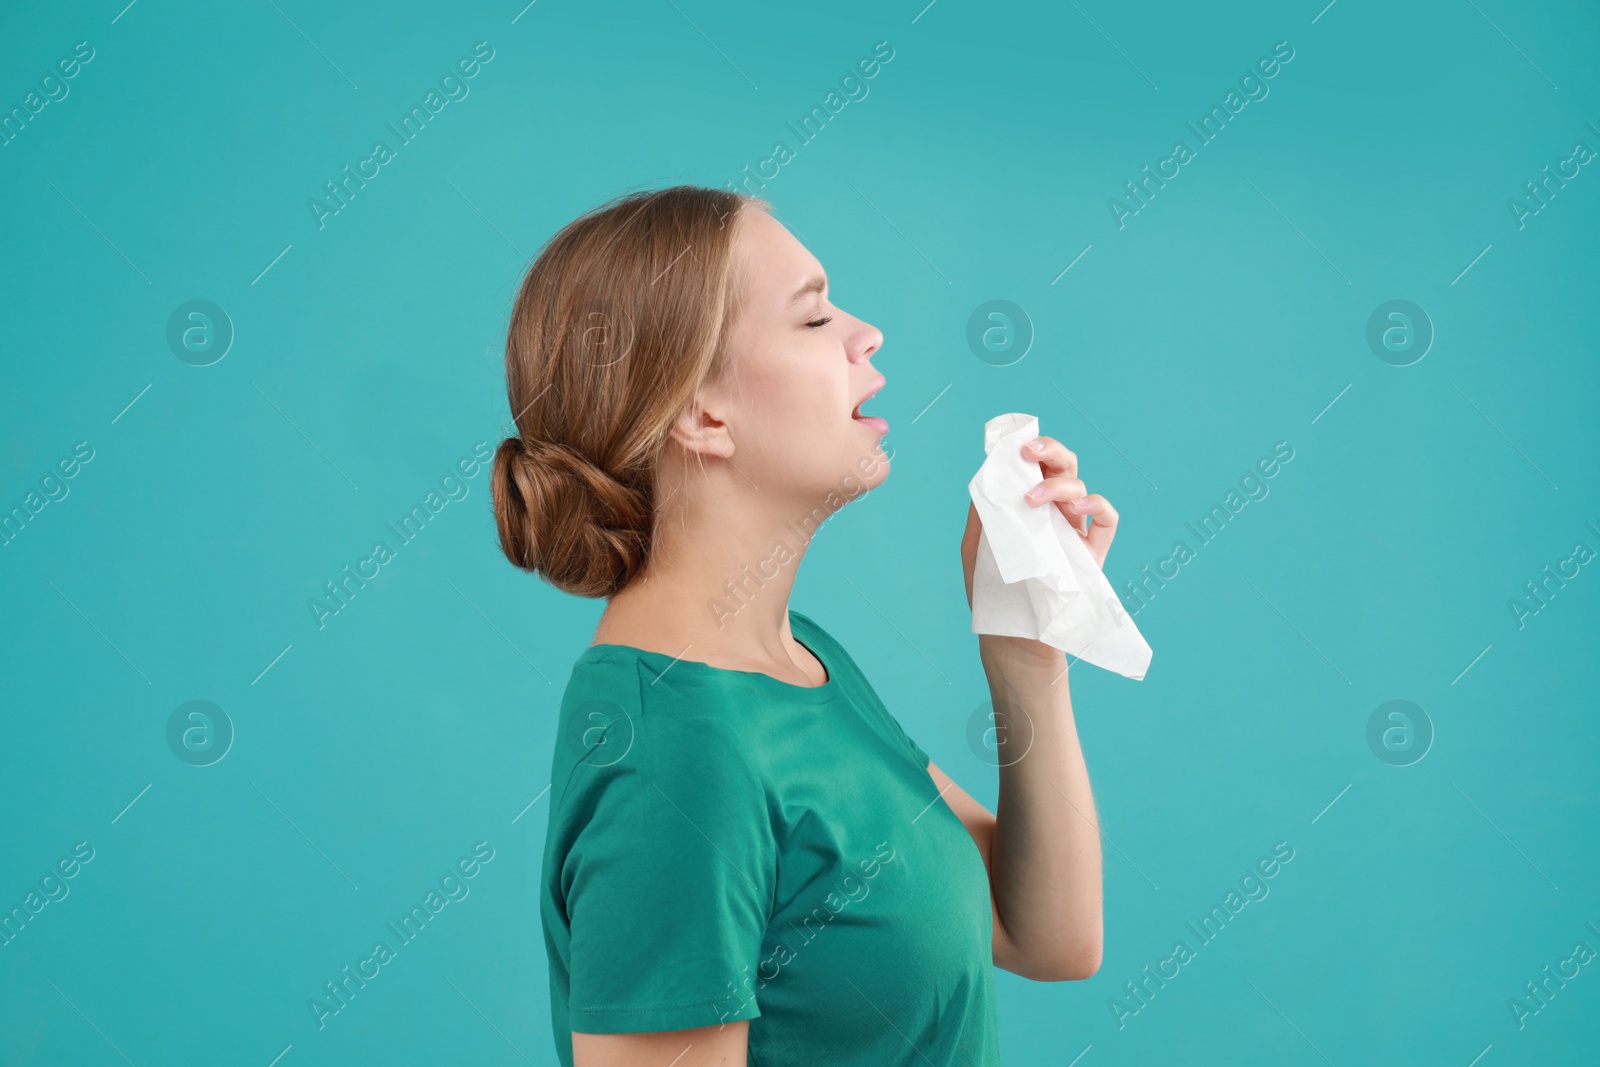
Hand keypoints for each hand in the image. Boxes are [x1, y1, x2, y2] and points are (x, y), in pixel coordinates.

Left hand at [960, 433, 1121, 606]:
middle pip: (1062, 466)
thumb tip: (987, 477)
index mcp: (1026, 507)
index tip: (1012, 444)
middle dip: (1048, 450)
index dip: (1028, 449)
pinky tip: (1078, 508)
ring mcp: (1074, 531)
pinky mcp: (1093, 553)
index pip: (1033, 467)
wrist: (1012, 637)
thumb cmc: (993, 594)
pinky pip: (1107, 519)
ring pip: (1079, 487)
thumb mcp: (976, 549)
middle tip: (1028, 452)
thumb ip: (983, 514)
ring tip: (1031, 499)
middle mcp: (1052, 513)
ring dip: (1057, 484)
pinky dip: (1097, 505)